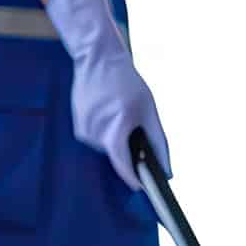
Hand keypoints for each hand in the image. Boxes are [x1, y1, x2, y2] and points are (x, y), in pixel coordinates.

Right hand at [44, 0, 169, 189]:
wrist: (98, 58)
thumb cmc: (126, 82)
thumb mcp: (149, 111)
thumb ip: (159, 143)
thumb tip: (167, 171)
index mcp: (115, 128)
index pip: (123, 166)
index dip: (133, 180)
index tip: (142, 188)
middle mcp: (96, 131)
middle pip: (116, 155)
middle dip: (128, 149)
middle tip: (133, 127)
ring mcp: (84, 129)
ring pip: (106, 148)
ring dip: (116, 138)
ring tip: (119, 113)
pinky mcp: (78, 125)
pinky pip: (97, 139)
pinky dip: (106, 132)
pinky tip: (108, 112)